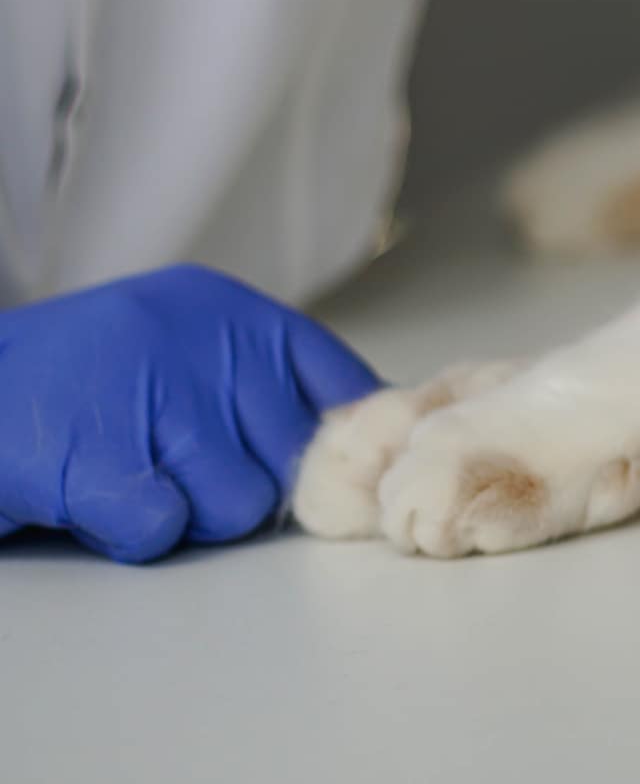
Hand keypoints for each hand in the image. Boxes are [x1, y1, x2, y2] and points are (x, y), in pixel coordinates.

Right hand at [0, 265, 381, 561]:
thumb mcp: (176, 353)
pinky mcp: (94, 460)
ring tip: (126, 479)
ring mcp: (148, 396)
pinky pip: (164, 530)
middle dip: (242, 485)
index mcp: (224, 311)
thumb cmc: (71, 383)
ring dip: (186, 515)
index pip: (338, 381)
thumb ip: (263, 384)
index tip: (334, 473)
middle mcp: (197, 341)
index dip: (341, 441)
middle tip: (175, 471)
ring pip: (237, 505)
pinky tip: (91, 500)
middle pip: (291, 462)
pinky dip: (130, 532)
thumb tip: (362, 430)